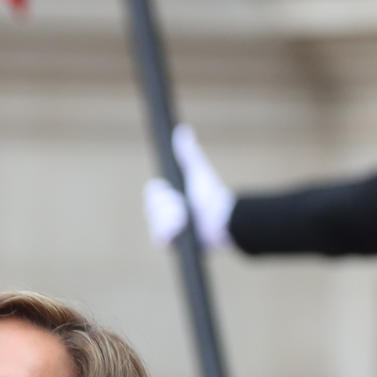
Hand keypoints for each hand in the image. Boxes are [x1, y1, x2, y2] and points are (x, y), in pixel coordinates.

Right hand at [142, 124, 235, 248]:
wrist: (225, 219)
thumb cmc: (212, 195)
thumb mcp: (197, 171)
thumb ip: (188, 153)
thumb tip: (183, 131)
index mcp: (170, 197)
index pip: (152, 193)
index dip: (160, 193)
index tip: (170, 191)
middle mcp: (167, 214)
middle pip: (152, 209)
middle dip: (167, 207)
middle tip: (182, 208)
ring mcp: (170, 230)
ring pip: (156, 224)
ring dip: (169, 219)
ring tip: (184, 219)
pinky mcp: (174, 245)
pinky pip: (160, 240)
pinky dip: (167, 233)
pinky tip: (178, 229)